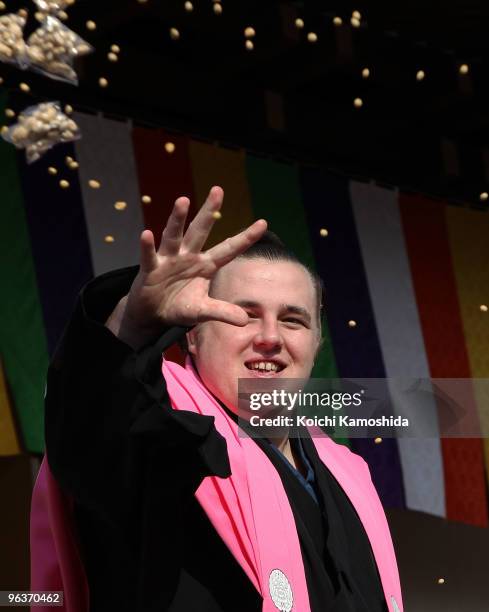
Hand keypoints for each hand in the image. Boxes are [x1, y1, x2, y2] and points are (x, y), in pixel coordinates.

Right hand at [107, 186, 266, 346]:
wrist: (153, 314)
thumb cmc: (179, 306)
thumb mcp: (202, 311)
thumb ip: (222, 312)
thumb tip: (244, 320)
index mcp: (205, 265)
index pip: (228, 249)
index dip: (245, 238)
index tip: (263, 223)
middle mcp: (188, 256)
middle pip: (200, 231)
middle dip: (208, 212)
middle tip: (218, 191)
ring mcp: (169, 260)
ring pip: (174, 236)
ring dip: (178, 219)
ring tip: (183, 200)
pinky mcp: (150, 269)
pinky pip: (150, 256)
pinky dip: (147, 246)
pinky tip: (146, 234)